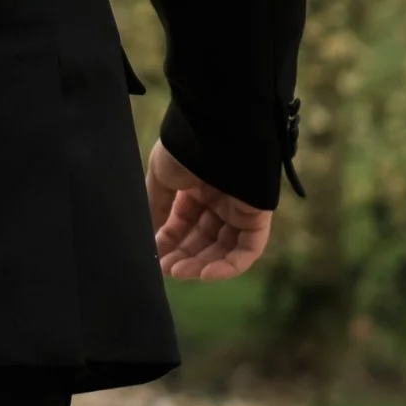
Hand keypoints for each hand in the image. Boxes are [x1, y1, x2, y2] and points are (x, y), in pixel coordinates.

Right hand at [147, 142, 272, 282]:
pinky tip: (204, 274)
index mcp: (197, 187)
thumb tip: (147, 237)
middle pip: (203, 238)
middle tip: (165, 270)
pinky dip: (229, 266)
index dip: (169, 241)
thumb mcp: (162, 178)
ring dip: (201, 264)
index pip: (183, 223)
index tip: (154, 256)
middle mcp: (220, 199)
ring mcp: (240, 208)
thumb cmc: (187, 148)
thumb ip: (156, 207)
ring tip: (178, 272)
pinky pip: (247, 248)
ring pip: (223, 247)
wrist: (215, 131)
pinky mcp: (258, 216)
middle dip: (183, 256)